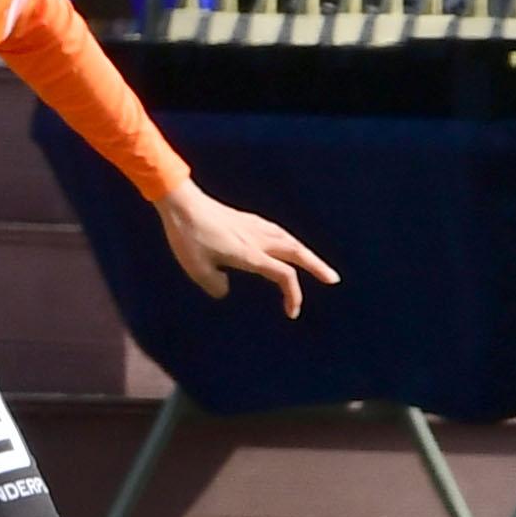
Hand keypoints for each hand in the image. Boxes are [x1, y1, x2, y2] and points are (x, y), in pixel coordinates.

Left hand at [154, 179, 336, 317]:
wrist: (182, 204)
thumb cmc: (188, 237)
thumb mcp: (197, 268)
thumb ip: (214, 284)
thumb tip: (224, 290)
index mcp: (250, 254)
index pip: (284, 275)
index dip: (293, 295)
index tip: (292, 312)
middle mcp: (257, 239)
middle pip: (297, 252)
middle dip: (317, 267)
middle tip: (333, 279)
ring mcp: (254, 226)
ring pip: (289, 239)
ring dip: (305, 253)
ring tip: (315, 263)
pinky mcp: (246, 219)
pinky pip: (277, 231)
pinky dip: (288, 241)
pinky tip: (285, 243)